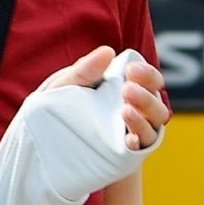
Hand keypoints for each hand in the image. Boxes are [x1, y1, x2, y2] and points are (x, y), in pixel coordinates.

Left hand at [41, 46, 169, 150]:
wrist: (46, 138)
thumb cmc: (62, 104)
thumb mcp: (69, 84)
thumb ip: (87, 69)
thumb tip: (108, 51)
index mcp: (129, 88)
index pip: (151, 80)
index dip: (147, 74)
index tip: (131, 70)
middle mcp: (138, 110)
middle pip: (157, 104)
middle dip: (146, 96)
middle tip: (127, 90)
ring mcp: (134, 132)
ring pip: (153, 125)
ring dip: (143, 118)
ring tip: (125, 111)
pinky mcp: (127, 153)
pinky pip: (141, 148)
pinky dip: (139, 142)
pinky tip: (130, 139)